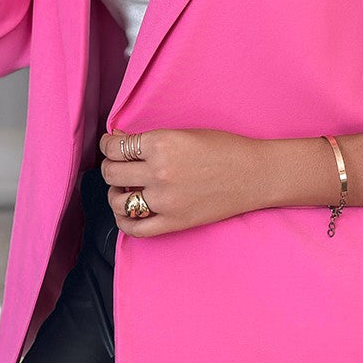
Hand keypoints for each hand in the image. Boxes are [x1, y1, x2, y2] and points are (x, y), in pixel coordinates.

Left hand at [98, 128, 266, 237]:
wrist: (255, 175)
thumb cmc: (225, 149)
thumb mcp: (185, 134)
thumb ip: (151, 140)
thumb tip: (119, 142)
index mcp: (161, 144)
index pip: (115, 147)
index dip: (108, 145)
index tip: (111, 146)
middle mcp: (159, 172)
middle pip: (112, 172)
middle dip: (110, 167)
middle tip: (118, 165)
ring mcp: (165, 200)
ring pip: (118, 200)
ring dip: (115, 193)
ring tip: (125, 188)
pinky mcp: (174, 222)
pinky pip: (135, 228)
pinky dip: (124, 220)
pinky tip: (127, 212)